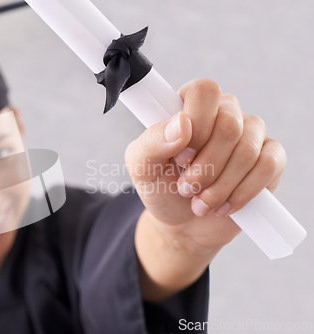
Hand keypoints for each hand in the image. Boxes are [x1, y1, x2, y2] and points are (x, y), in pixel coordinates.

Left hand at [126, 78, 285, 253]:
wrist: (181, 223)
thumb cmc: (160, 188)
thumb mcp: (141, 166)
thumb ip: (152, 141)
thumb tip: (182, 123)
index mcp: (190, 105)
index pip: (204, 91)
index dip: (195, 125)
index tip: (179, 158)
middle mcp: (224, 113)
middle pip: (229, 124)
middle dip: (205, 166)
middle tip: (185, 188)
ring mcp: (251, 134)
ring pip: (247, 150)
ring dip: (219, 186)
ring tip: (199, 202)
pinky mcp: (271, 158)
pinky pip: (268, 166)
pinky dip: (242, 192)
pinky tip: (223, 205)